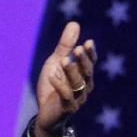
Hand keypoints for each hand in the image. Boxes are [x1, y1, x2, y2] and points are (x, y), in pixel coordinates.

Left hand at [34, 21, 96, 136]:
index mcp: (83, 75)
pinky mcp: (67, 108)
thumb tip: (74, 23)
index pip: (90, 63)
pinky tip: (52, 76)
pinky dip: (60, 86)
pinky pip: (66, 97)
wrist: (46, 113)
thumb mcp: (56, 62)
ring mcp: (77, 99)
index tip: (88, 42)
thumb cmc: (53, 86)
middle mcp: (84, 87)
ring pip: (78, 85)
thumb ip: (65, 45)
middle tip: (77, 49)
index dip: (90, 54)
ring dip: (71, 72)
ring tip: (64, 61)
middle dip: (83, 61)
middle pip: (87, 73)